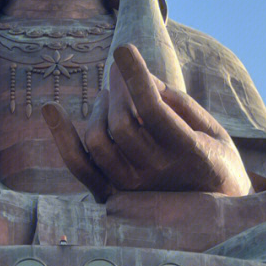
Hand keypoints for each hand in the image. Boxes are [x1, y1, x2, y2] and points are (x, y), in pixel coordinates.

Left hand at [43, 44, 251, 201]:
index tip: (124, 48)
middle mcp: (157, 178)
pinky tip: (50, 108)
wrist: (213, 216)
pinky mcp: (111, 196)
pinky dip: (62, 136)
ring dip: (100, 109)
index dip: (136, 77)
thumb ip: (178, 103)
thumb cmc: (214, 160)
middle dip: (118, 89)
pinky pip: (79, 165)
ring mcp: (131, 191)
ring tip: (111, 98)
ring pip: (98, 141)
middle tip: (122, 76)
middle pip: (121, 124)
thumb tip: (139, 78)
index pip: (153, 111)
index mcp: (189, 155)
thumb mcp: (212, 129)